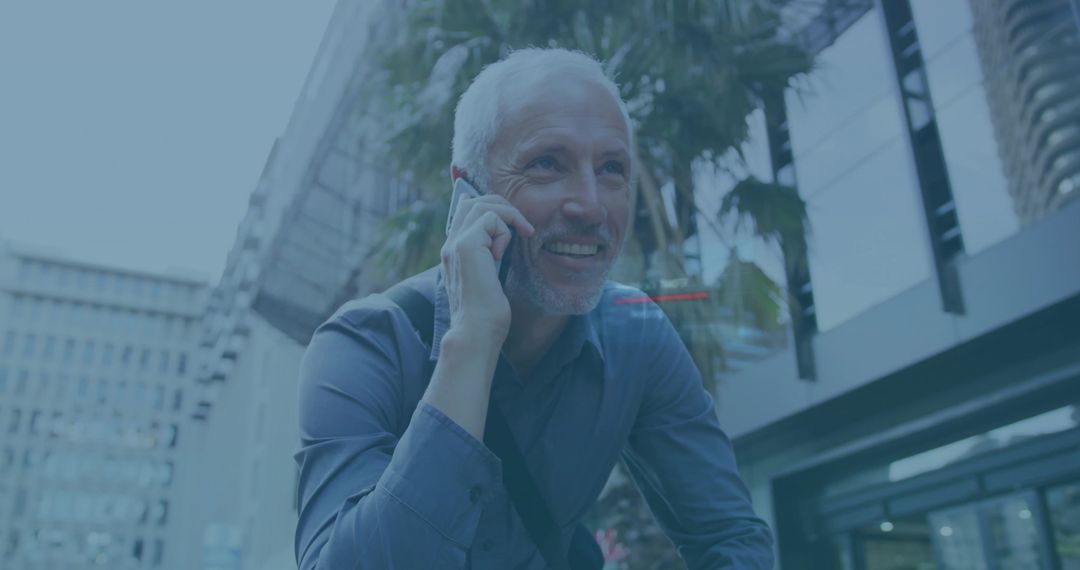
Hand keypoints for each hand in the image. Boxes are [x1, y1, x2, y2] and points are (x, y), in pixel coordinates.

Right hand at [440, 193, 533, 342]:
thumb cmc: (485, 314)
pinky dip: (505, 230)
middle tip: (521, 225)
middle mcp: (450, 245)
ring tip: (522, 234)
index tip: (508, 220)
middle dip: (501, 207)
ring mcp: (456, 243)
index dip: (486, 208)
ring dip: (507, 215)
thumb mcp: (487, 280)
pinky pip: (491, 218)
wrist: (476, 331)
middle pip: (472, 202)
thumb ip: (488, 260)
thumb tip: (500, 244)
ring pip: (481, 205)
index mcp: (453, 253)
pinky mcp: (467, 245)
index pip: (463, 213)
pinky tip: (502, 253)